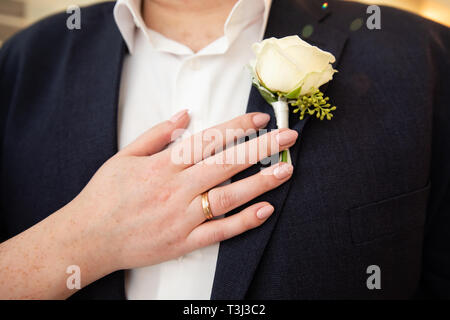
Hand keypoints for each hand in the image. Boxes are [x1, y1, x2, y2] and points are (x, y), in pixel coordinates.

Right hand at [69, 110, 297, 272]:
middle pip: (226, 164)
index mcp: (162, 166)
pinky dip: (243, 222)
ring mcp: (181, 218)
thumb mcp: (124, 156)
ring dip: (260, 183)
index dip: (236, 127)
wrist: (87, 238)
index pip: (208, 140)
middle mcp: (176, 189)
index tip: (259, 118)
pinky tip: (265, 210)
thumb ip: (156, 134)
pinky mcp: (183, 242)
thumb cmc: (105, 196)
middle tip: (287, 137)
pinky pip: (218, 232)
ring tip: (286, 170)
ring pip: (228, 197)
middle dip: (260, 148)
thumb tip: (184, 114)